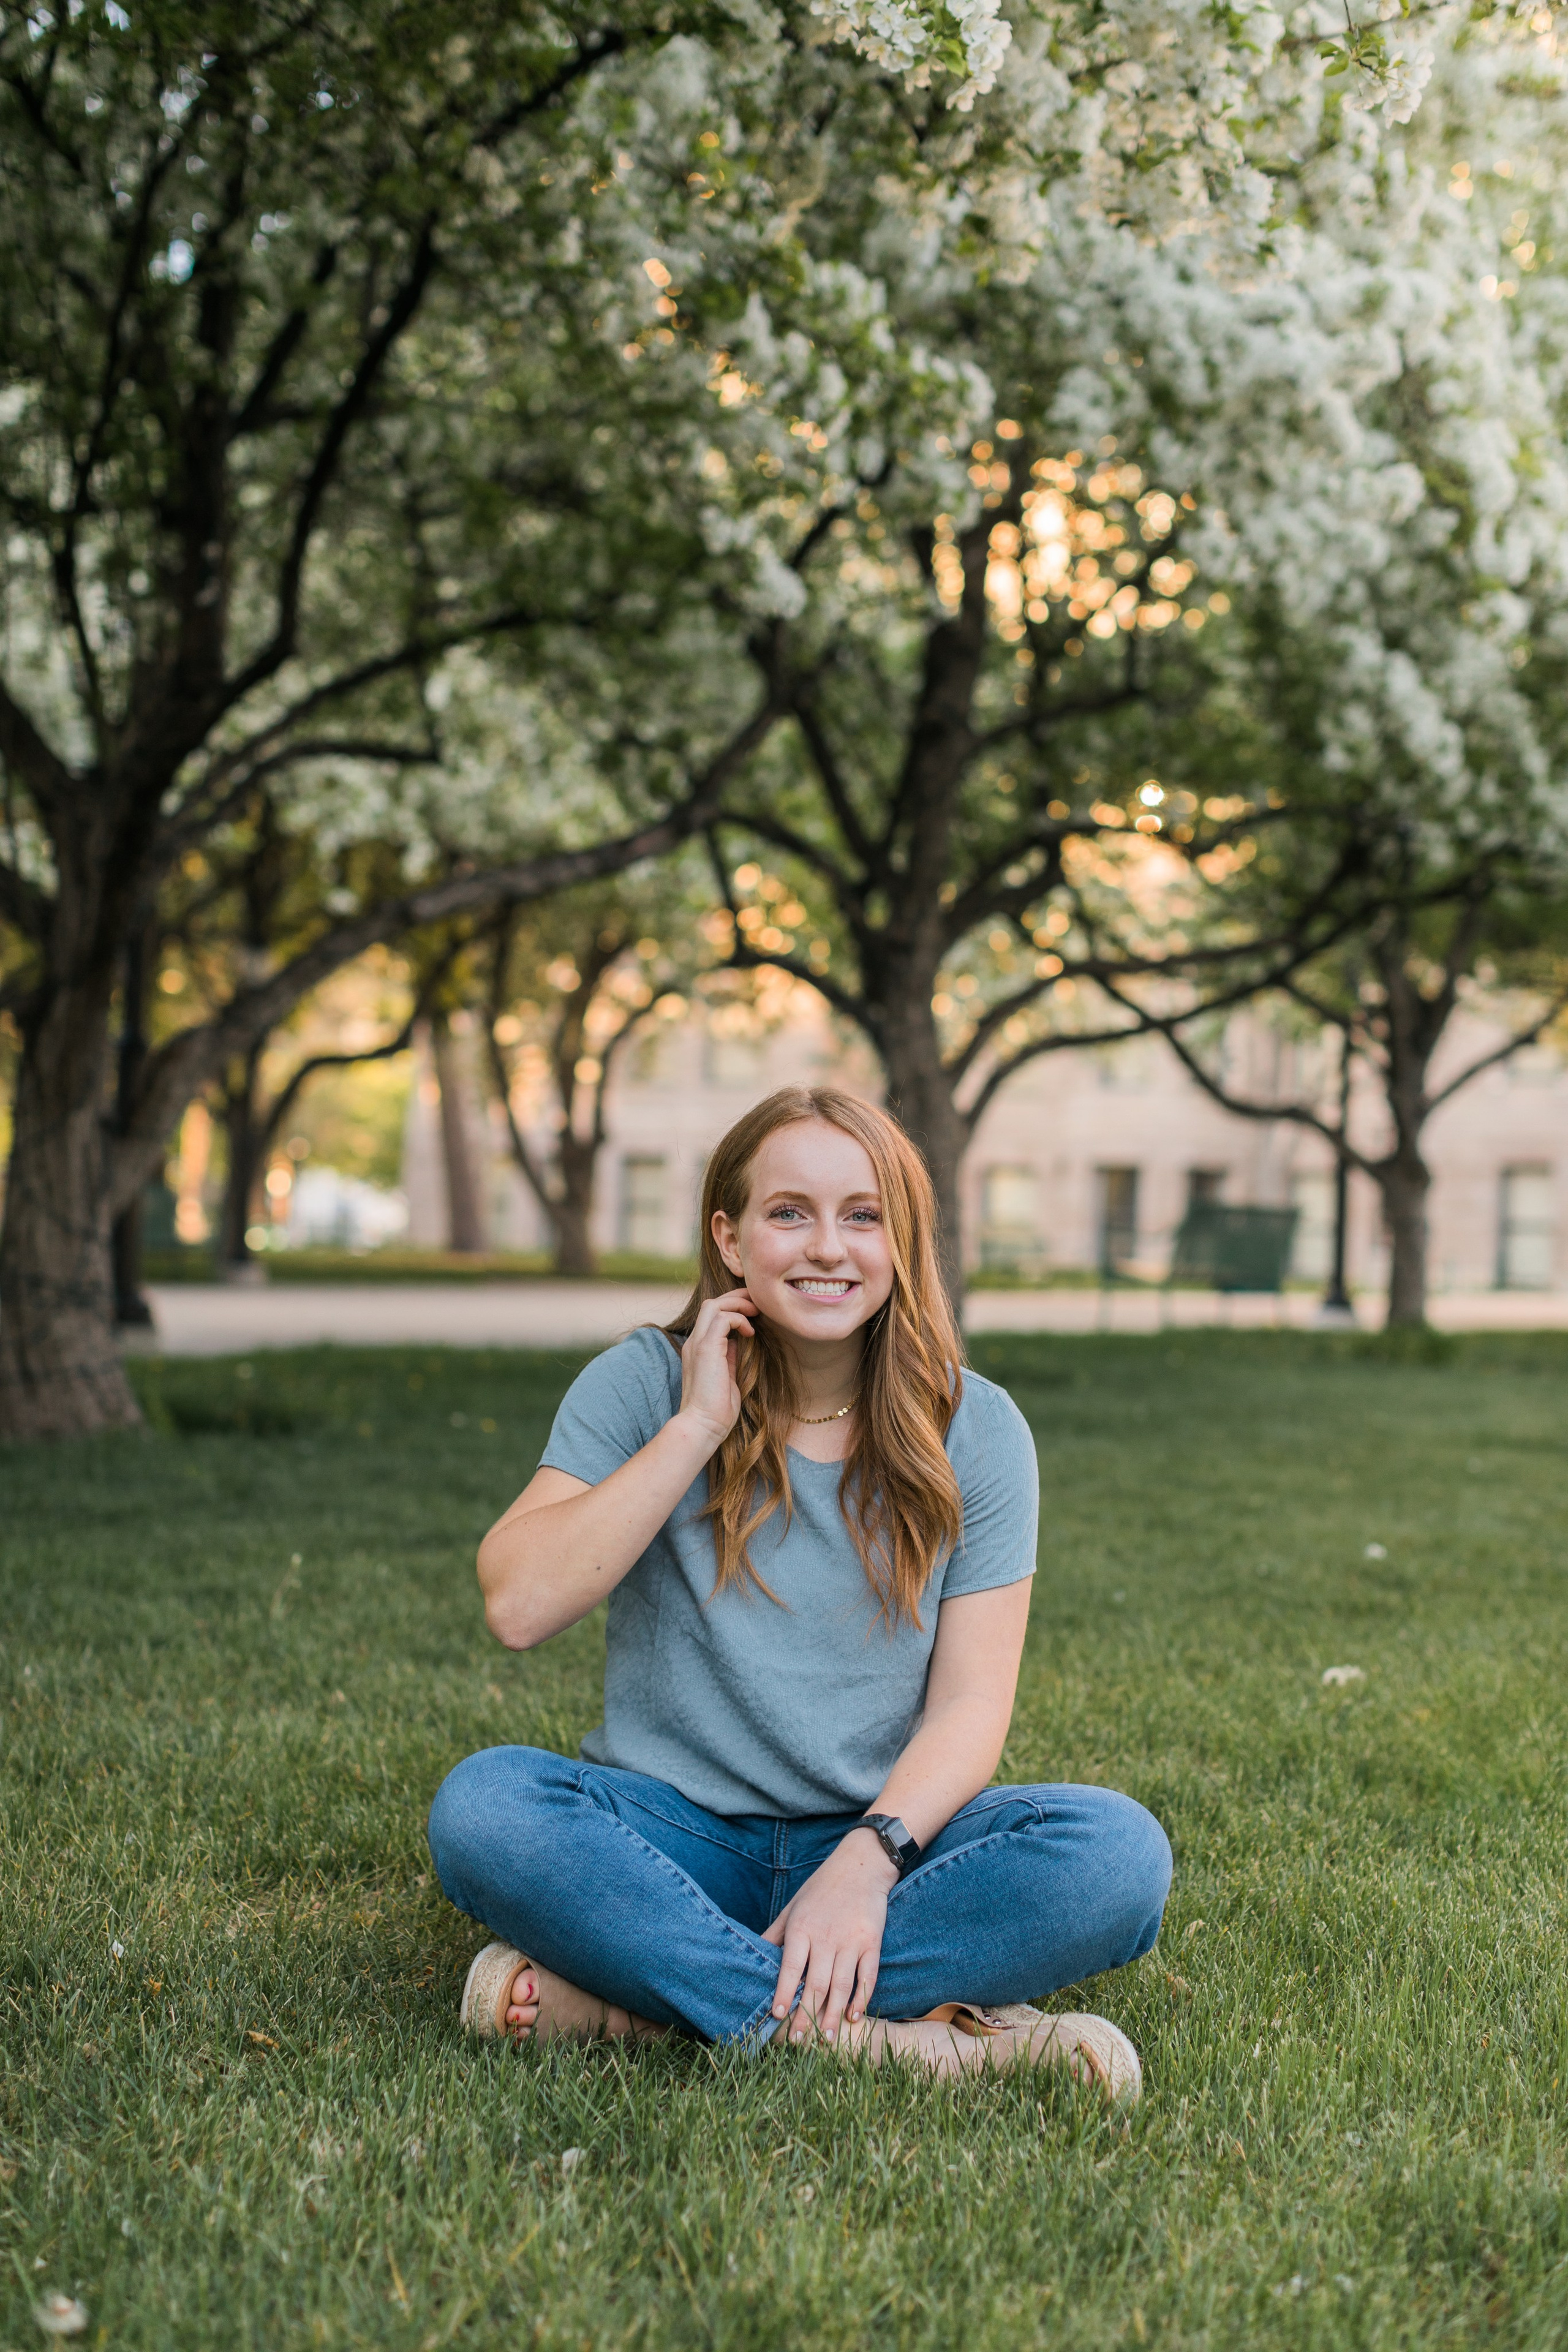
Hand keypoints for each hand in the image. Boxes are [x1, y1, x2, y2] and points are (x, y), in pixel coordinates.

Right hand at [677, 1287, 754, 1444]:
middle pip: (712, 1303)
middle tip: (758, 1304)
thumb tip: (735, 1342)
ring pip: (714, 1305)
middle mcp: (695, 1342)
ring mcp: (698, 1344)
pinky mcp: (706, 1349)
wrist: (702, 1425)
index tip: (752, 1313)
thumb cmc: (716, 1409)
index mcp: (698, 1349)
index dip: (732, 1308)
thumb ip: (728, 1357)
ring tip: (755, 1313)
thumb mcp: (726, 1376)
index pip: (711, 1315)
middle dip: (736, 1298)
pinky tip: (750, 1333)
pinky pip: (723, 1318)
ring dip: (738, 1305)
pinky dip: (739, 1319)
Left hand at [763, 1828, 896, 2042]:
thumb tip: (750, 1958)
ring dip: (833, 2015)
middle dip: (806, 2016)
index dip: (784, 1993)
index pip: (790, 1967)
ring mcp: (851, 1940)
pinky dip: (861, 1998)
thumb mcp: (792, 1908)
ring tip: (827, 2041)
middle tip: (799, 2043)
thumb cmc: (820, 1889)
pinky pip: (868, 1976)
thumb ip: (775, 1935)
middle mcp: (826, 1936)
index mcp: (802, 1928)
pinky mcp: (873, 1942)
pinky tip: (854, 2017)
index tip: (777, 2017)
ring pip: (841, 1985)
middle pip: (816, 1984)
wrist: (861, 1865)